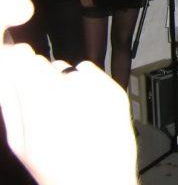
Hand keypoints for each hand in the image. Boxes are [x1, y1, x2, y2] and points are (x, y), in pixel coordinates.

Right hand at [0, 44, 137, 184]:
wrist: (99, 180)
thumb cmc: (55, 167)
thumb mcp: (20, 141)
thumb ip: (10, 102)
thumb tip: (5, 72)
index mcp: (40, 97)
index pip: (20, 57)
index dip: (17, 62)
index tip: (16, 68)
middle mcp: (69, 84)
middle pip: (44, 64)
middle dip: (38, 78)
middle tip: (44, 106)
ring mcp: (95, 85)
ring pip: (68, 69)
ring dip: (64, 82)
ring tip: (68, 114)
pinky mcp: (114, 87)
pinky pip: (91, 74)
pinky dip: (87, 84)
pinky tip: (86, 108)